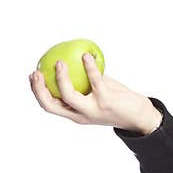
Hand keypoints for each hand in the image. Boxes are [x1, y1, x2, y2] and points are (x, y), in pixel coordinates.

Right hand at [29, 53, 160, 132]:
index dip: (36, 92)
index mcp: (75, 115)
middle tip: (36, 71)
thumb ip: (85, 84)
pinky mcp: (106, 101)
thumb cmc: (117, 102)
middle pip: (51, 105)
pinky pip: (94, 81)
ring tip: (59, 62)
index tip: (32, 75)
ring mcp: (92, 109)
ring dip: (61, 78)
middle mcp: (80, 115)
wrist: (140, 117)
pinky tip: (86, 56)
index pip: (49, 106)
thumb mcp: (96, 95)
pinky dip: (89, 67)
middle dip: (39, 90)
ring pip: (69, 95)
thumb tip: (74, 59)